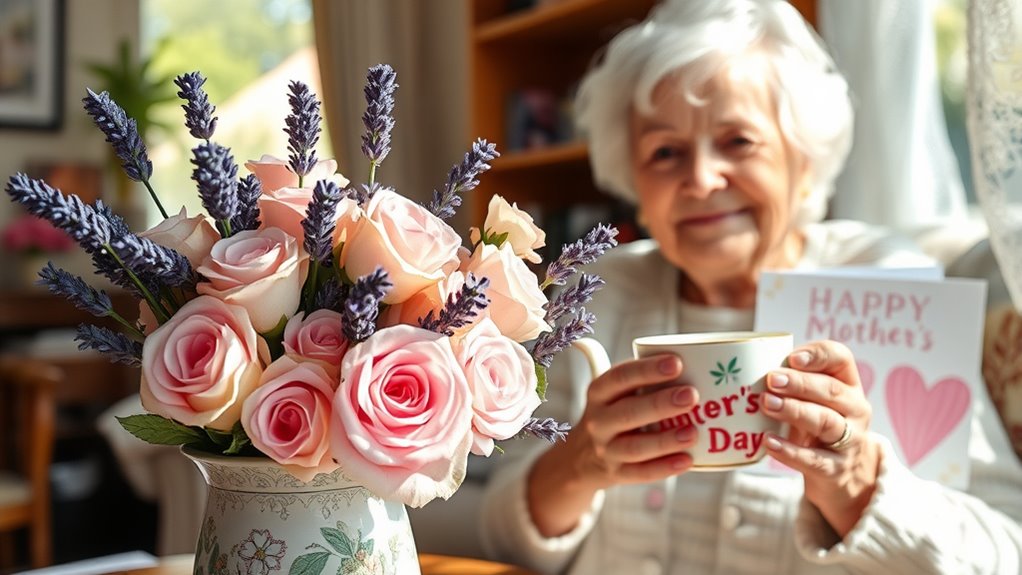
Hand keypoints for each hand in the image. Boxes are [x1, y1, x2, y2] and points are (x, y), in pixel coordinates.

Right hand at [526, 354, 698, 535]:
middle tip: (692, 396)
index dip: (647, 370)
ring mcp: (606, 450)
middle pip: (628, 413)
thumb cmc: (613, 413)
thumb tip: (690, 358)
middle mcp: (598, 421)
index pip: (620, 377)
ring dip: (665, 441)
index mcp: (599, 393)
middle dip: (661, 404)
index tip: (676, 363)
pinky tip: (688, 460)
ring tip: (693, 432)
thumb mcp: (613, 392)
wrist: (581, 457)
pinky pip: (641, 473)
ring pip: (635, 447)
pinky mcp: (616, 474)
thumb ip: (640, 376)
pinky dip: (665, 467)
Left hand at [761, 340, 880, 536]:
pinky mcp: (836, 469)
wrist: (841, 474)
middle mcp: (855, 409)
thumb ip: (791, 384)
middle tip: (771, 380)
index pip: (841, 358)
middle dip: (800, 383)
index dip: (818, 355)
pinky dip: (790, 451)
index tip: (792, 357)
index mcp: (848, 384)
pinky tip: (768, 442)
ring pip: (826, 422)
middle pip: (831, 390)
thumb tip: (747, 369)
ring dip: (795, 411)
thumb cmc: (817, 424)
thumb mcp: (812, 401)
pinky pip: (814, 459)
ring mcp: (850, 440)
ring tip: (767, 405)